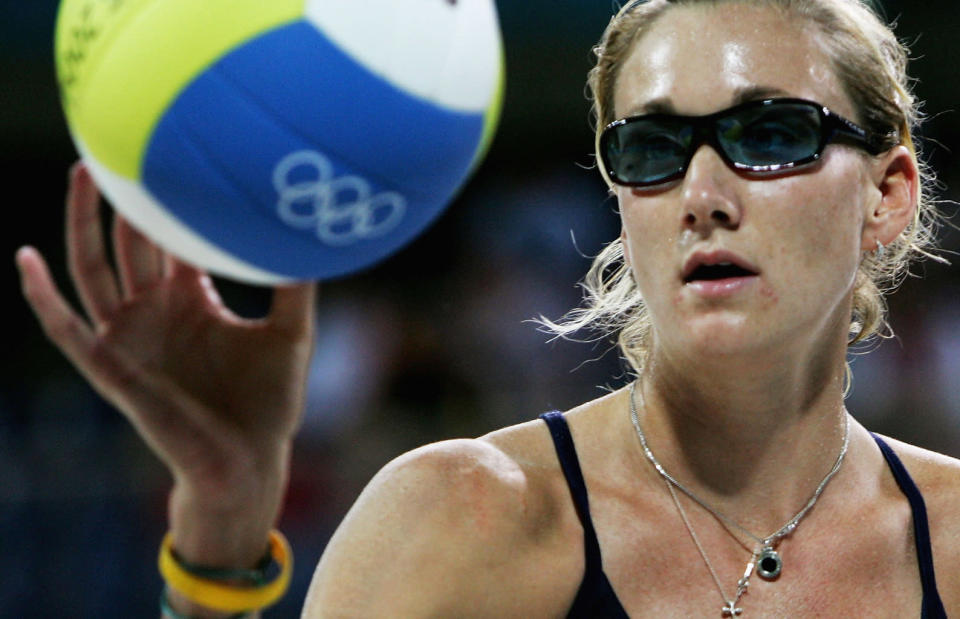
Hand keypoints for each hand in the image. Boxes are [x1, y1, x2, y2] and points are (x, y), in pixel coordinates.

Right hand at [17, 162, 315, 563]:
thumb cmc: (270, 402)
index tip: (168, 151)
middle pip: (128, 241)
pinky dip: (43, 296)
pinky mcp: (111, 368)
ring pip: (93, 269)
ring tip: (83, 173)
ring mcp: (129, 337)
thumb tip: (315, 231)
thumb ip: (296, 284)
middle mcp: (155, 311)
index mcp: (192, 298)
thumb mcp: (291, 332)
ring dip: (82, 224)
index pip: (171, 238)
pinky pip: (67, 328)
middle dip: (123, 196)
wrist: (251, 461)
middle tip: (121, 139)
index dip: (165, 199)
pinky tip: (27, 259)